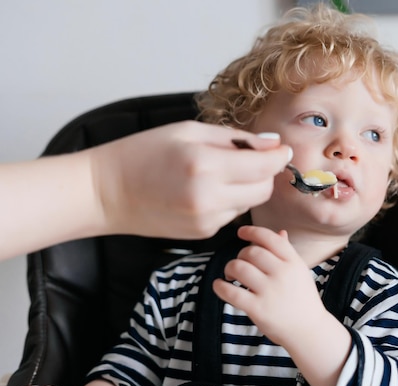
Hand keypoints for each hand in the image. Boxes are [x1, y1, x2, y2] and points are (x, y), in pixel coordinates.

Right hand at [92, 121, 291, 238]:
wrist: (106, 193)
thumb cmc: (142, 153)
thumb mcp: (188, 131)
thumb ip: (235, 138)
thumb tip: (272, 143)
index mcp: (206, 165)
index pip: (264, 165)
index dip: (279, 156)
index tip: (283, 150)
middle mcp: (209, 197)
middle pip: (263, 189)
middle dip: (265, 173)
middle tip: (251, 158)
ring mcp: (206, 220)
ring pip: (249, 203)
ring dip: (246, 187)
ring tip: (219, 173)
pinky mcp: (202, 233)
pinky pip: (231, 215)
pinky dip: (229, 201)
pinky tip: (206, 190)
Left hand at [212, 225, 326, 346]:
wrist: (309, 331)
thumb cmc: (303, 299)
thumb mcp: (300, 273)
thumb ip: (288, 253)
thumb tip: (280, 232)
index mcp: (294, 262)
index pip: (270, 238)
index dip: (252, 231)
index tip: (241, 232)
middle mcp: (283, 274)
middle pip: (251, 251)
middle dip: (240, 255)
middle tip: (239, 265)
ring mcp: (270, 291)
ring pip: (239, 267)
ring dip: (229, 268)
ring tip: (230, 276)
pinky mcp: (258, 309)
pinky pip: (231, 292)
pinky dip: (220, 287)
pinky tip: (219, 285)